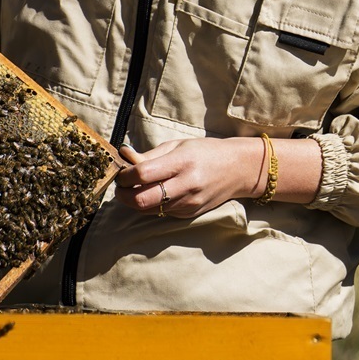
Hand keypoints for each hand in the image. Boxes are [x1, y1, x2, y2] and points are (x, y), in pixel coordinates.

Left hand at [113, 137, 268, 220]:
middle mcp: (185, 185)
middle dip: (123, 195)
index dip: (125, 175)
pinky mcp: (189, 214)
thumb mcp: (178, 145)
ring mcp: (188, 203)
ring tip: (136, 188)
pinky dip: (151, 205)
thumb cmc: (205, 152)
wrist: (238, 169)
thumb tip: (123, 155)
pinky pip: (161, 213)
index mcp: (182, 162)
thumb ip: (149, 155)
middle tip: (122, 186)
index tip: (121, 172)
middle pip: (141, 200)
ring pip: (148, 210)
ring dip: (135, 201)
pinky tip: (154, 194)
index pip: (142, 174)